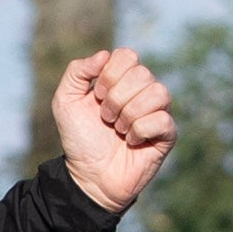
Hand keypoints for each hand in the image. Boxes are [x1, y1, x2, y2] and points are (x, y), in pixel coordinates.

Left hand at [53, 45, 175, 212]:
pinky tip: (132, 142)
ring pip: (158, 92)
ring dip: (130, 113)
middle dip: (116, 98)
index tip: (96, 96)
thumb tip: (104, 55)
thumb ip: (77, 71)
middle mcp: (143, 92)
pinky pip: (162, 119)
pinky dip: (140, 131)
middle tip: (106, 118)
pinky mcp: (167, 134)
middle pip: (142, 74)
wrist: (89, 176)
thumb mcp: (65, 101)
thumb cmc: (79, 139)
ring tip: (118, 130)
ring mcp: (157, 112)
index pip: (128, 56)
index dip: (110, 75)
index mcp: (122, 79)